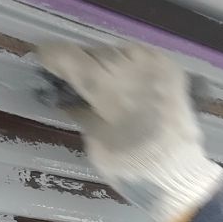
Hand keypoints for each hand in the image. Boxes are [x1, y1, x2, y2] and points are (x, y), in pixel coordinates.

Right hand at [35, 42, 222, 221]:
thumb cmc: (130, 163)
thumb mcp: (94, 139)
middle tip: (73, 79)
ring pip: (117, 50)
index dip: (52, 57)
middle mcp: (129, 65)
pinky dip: (129, 65)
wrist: (178, 171)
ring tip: (102, 82)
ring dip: (105, 63)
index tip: (43, 61)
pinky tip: (126, 81)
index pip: (68, 55)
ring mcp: (154, 63)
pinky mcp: (171, 68)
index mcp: (105, 85)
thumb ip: (80, 110)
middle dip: (80, 63)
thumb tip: (66, 96)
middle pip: (93, 52)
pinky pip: (141, 56)